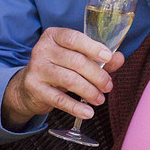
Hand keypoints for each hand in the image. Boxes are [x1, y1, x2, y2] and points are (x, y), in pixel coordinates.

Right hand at [1, 27, 123, 129]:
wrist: (30, 86)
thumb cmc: (61, 67)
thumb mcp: (79, 58)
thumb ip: (100, 58)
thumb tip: (119, 58)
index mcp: (54, 36)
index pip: (74, 38)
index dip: (92, 47)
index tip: (108, 57)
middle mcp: (42, 50)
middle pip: (76, 61)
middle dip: (97, 75)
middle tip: (108, 86)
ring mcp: (36, 69)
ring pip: (69, 79)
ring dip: (89, 91)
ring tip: (100, 99)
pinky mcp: (34, 88)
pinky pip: (59, 99)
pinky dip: (76, 107)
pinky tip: (88, 112)